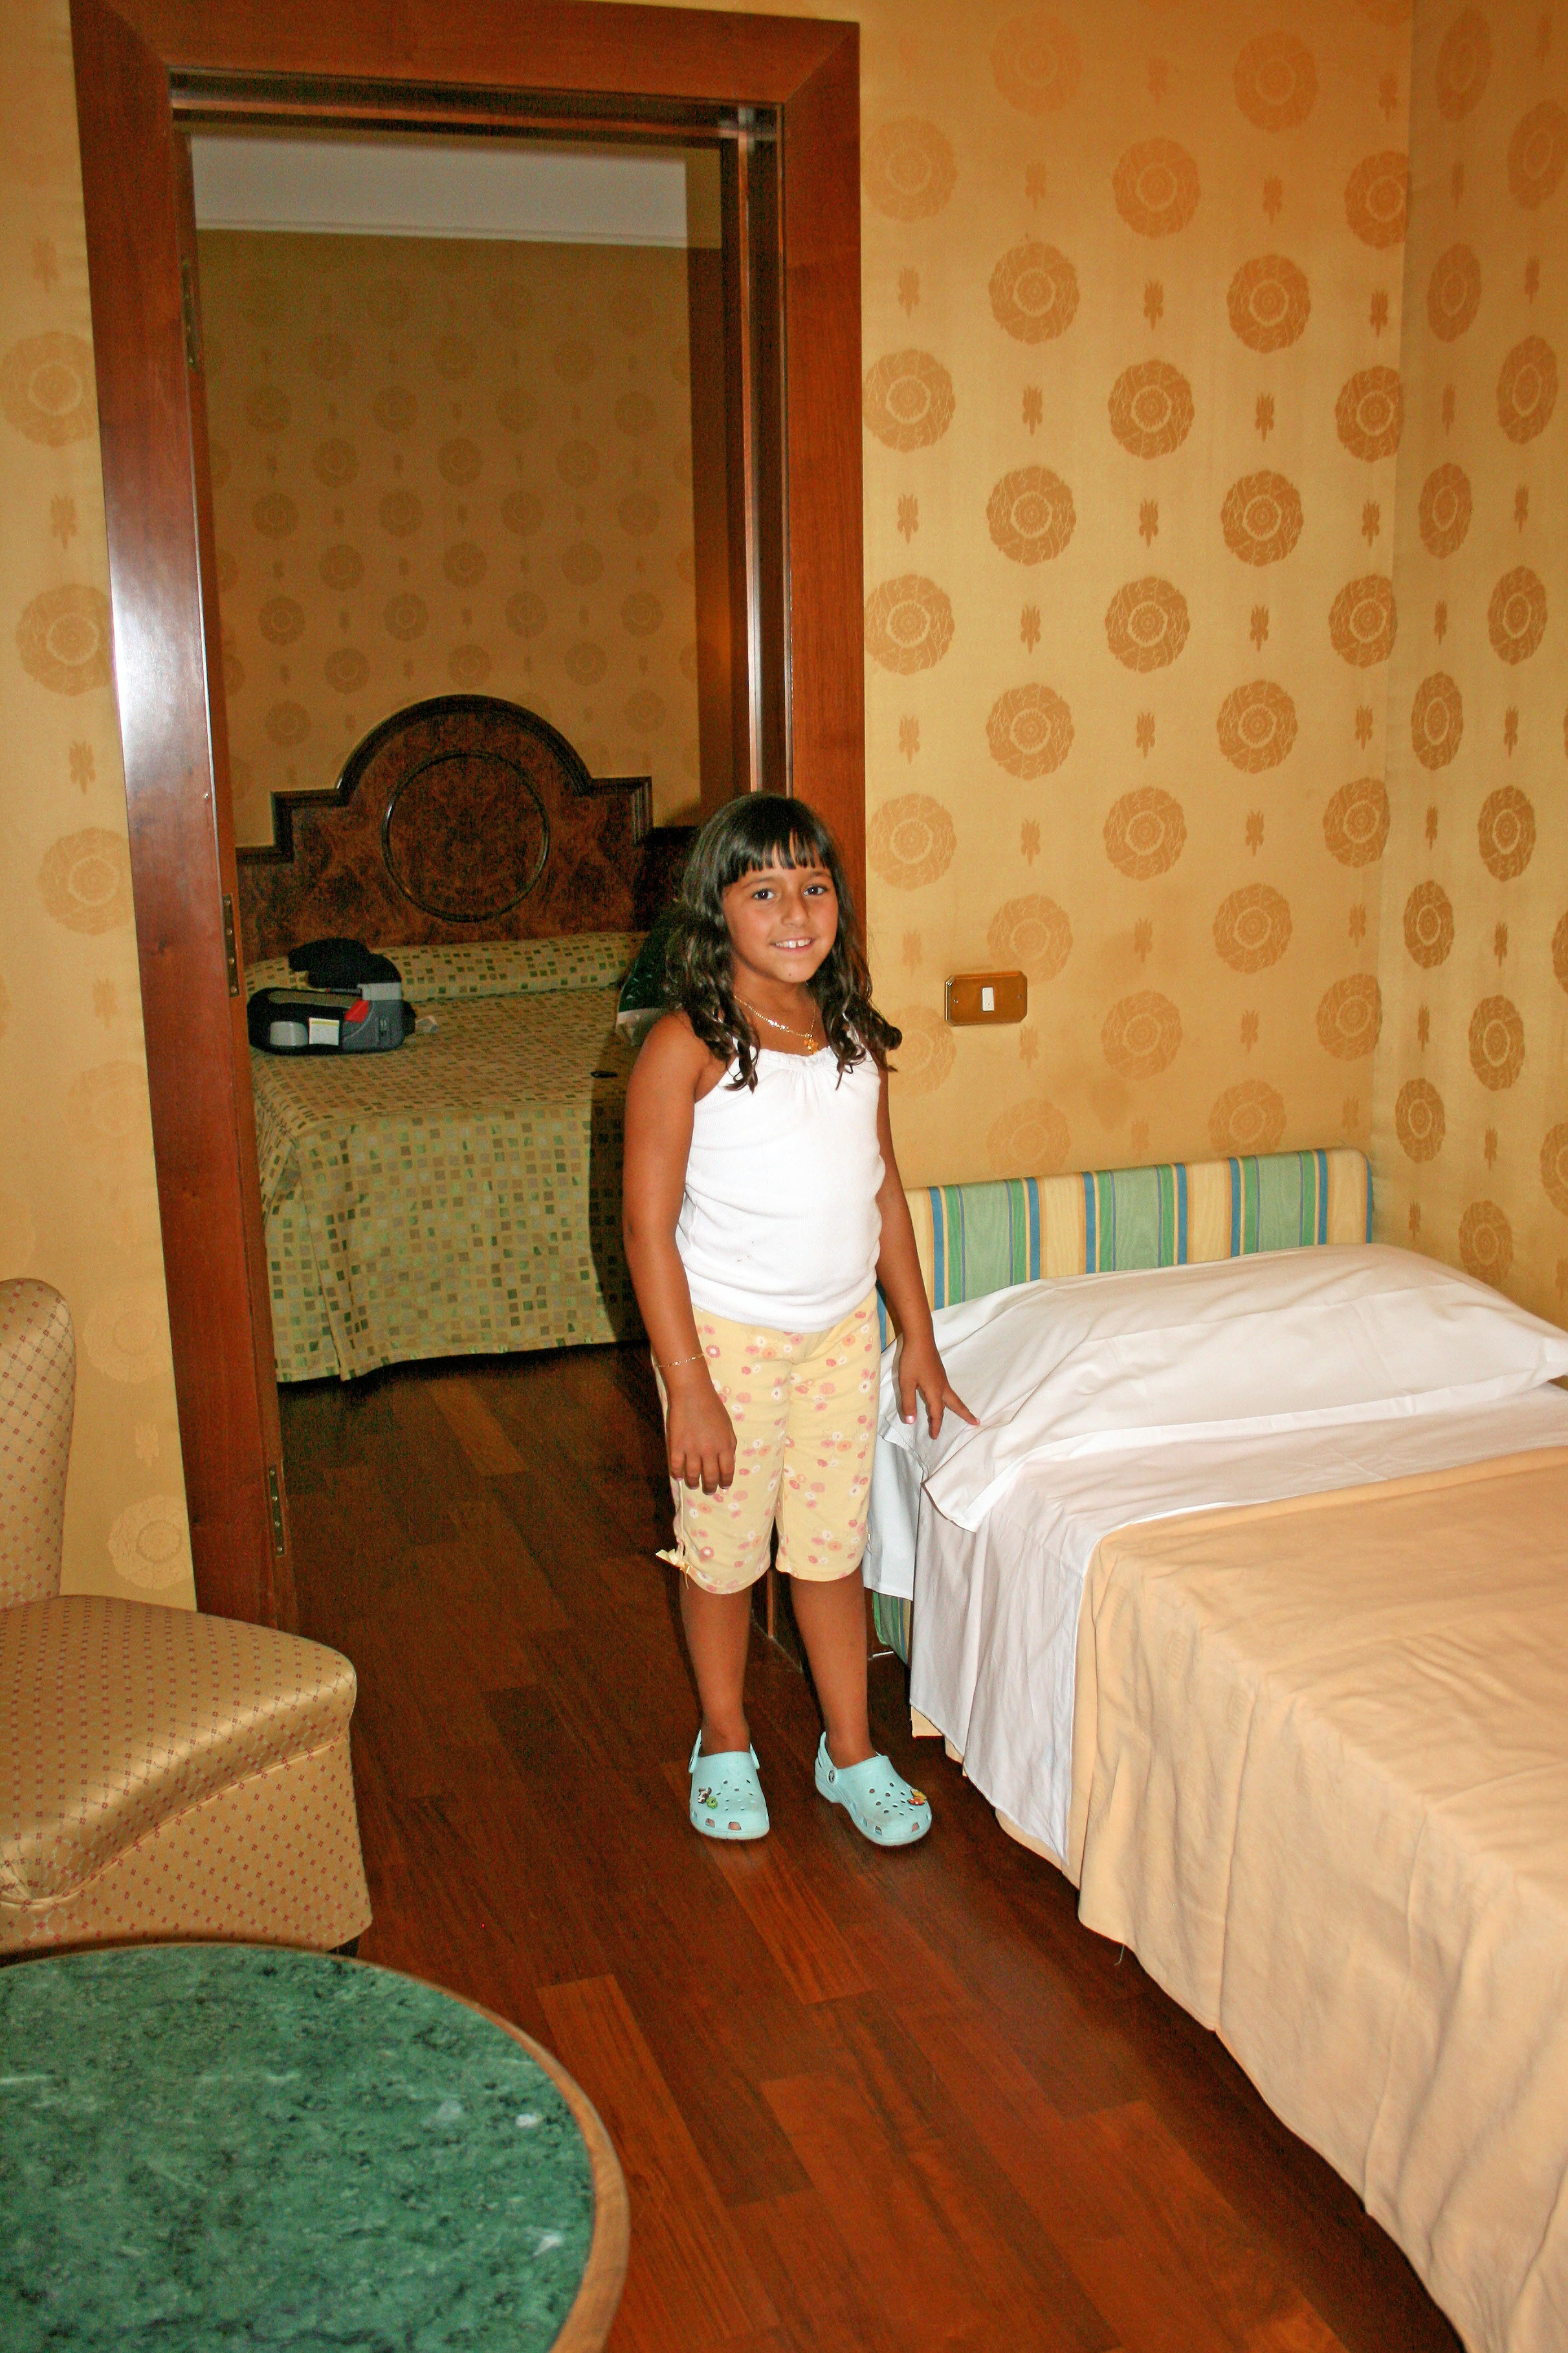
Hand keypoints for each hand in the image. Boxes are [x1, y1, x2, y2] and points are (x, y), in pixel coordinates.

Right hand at [665, 1371, 736, 1491]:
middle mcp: (709, 1451)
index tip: (723, 1486)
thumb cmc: (712, 1407)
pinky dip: (678, 1474)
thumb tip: (728, 1463)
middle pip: (710, 1477)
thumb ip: (730, 1445)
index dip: (725, 1482)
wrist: (692, 1393)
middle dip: (710, 1487)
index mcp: (725, 1446)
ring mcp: (691, 1450)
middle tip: (708, 1490)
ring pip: (692, 1476)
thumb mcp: (728, 1426)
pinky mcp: (676, 1446)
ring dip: (694, 1483)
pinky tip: (679, 1476)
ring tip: (694, 1485)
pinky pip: (676, 1467)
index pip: (727, 1471)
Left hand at [897, 1336, 977, 1439]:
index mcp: (935, 1390)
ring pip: (953, 1396)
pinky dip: (951, 1399)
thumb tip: (911, 1422)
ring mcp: (942, 1378)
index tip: (935, 1437)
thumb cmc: (912, 1360)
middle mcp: (942, 1386)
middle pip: (956, 1404)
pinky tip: (945, 1398)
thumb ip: (908, 1403)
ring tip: (964, 1414)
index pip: (937, 1413)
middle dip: (965, 1414)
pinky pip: (948, 1390)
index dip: (935, 1425)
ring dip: (959, 1407)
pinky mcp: (940, 1372)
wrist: (920, 1338)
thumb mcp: (906, 1383)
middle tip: (976, 1422)